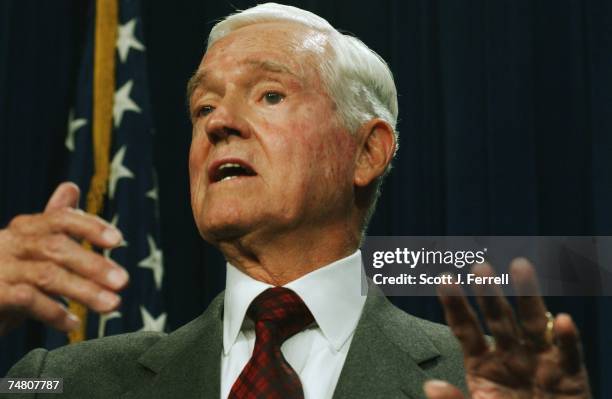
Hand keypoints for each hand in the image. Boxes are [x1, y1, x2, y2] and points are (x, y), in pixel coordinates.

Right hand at [0, 182, 128, 335]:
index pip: (60, 219)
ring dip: (84, 291)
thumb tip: (71, 187)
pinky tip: (74, 324)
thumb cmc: (4, 275)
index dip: (90, 226)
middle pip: (56, 248)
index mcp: (23, 229)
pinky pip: (27, 300)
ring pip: (47, 275)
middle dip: (93, 264)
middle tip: (124, 281)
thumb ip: (52, 222)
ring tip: (112, 305)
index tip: (118, 240)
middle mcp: (8, 244)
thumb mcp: (29, 248)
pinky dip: (54, 313)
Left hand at [424, 259, 591, 398]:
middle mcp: (511, 357)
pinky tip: (563, 321)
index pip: (465, 329)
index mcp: (482, 365)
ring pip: (533, 324)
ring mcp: (540, 363)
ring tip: (520, 268)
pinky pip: (569, 355)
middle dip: (490, 294)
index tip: (444, 279)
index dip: (455, 304)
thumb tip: (430, 384)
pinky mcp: (570, 378)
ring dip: (528, 296)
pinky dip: (567, 339)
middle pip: (498, 319)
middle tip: (480, 267)